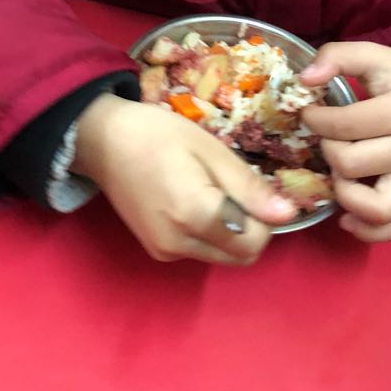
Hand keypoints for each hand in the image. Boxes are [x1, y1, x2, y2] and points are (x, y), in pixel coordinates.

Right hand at [73, 94, 297, 263]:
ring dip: (231, 232)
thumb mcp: (210, 149)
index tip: (250, 188)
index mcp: (195, 214)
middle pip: (242, 256)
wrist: (103, 140)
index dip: (264, 217)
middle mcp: (180, 243)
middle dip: (251, 228)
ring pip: (223, 256)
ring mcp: (166, 251)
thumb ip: (248, 187)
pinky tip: (193, 201)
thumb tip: (287, 214)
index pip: (254, 241)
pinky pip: (201, 251)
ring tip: (210, 192)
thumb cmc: (158, 134)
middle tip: (233, 189)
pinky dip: (210, 234)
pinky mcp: (157, 251)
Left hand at [300, 42, 390, 242]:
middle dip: (327, 150)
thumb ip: (337, 55)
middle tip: (325, 138)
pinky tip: (344, 217)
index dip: (314, 119)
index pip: (344, 125)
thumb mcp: (374, 55)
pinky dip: (368, 230)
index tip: (310, 112)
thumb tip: (305, 80)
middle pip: (352, 165)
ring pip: (376, 207)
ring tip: (336, 172)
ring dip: (344, 192)